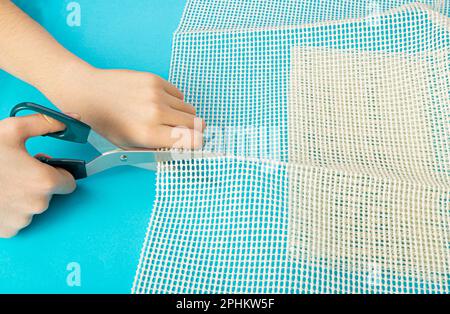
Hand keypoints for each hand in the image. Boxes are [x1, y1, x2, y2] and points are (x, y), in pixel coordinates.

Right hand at [0, 114, 75, 237]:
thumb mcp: (13, 129)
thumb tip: (72, 120)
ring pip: (33, 207)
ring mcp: (22, 220)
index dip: (57, 171)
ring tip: (4, 182)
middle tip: (17, 170)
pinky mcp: (7, 230)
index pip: (69, 182)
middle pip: (50, 193)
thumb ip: (46, 123)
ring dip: (24, 196)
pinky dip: (10, 210)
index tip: (43, 166)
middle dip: (38, 182)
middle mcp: (37, 205)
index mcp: (44, 181)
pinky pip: (18, 220)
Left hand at [46, 67, 204, 149]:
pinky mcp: (155, 80)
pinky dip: (174, 101)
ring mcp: (157, 94)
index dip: (196, 144)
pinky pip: (179, 94)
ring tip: (165, 117)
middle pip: (197, 123)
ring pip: (189, 109)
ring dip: (183, 115)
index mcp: (149, 134)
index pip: (193, 140)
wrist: (88, 93)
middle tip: (182, 131)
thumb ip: (156, 150)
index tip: (193, 144)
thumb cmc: (105, 123)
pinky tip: (158, 103)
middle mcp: (156, 113)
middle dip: (193, 130)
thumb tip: (182, 152)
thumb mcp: (127, 146)